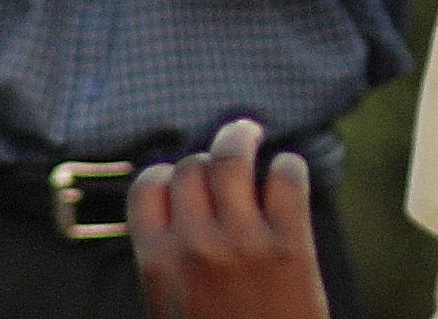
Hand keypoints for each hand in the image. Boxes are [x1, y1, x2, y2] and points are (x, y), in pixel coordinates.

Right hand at [128, 119, 328, 318]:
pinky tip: (286, 174)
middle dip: (206, 159)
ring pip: (232, 156)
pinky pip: (286, 176)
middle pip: (191, 167)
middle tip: (223, 153)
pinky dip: (288, 166)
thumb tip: (176, 214)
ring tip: (250, 135)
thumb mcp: (173, 311)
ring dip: (241, 138)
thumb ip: (170, 264)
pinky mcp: (291, 245)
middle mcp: (196, 247)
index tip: (180, 176)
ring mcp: (244, 243)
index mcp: (159, 266)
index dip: (165, 175)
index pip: (147, 187)